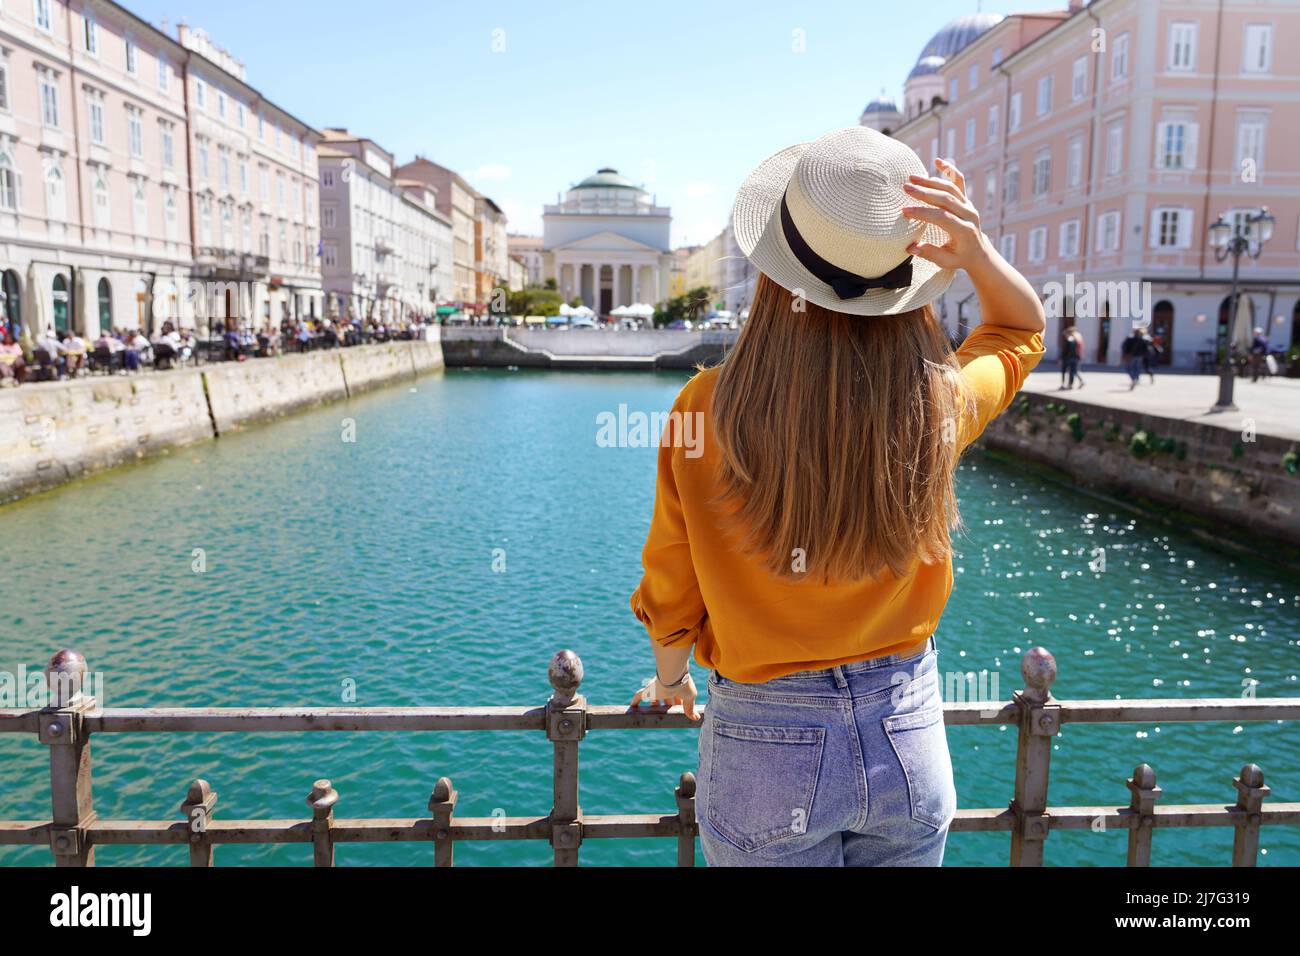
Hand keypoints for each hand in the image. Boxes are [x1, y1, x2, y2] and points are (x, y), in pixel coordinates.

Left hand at [631, 671, 700, 720]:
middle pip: (665, 697)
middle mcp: (666, 686)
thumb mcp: (689, 698)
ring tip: (651, 713)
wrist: (672, 675)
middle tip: (666, 713)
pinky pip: (639, 696)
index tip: (678, 709)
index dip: (677, 703)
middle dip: (666, 705)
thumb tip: (696, 718)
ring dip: (653, 704)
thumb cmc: (683, 684)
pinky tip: (633, 707)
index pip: (677, 696)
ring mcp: (656, 688)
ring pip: (653, 697)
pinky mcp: (647, 690)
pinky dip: (635, 702)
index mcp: (677, 687)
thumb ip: (690, 708)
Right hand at [901, 158, 993, 274]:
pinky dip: (949, 170)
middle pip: (945, 199)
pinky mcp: (966, 199)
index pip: (942, 217)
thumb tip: (911, 247)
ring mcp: (969, 205)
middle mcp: (969, 214)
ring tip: (911, 178)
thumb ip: (929, 253)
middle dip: (924, 193)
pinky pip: (959, 181)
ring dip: (930, 181)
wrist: (978, 251)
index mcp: (965, 230)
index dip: (923, 213)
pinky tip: (938, 161)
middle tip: (905, 188)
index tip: (905, 211)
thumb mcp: (946, 261)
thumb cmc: (959, 257)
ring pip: (950, 188)